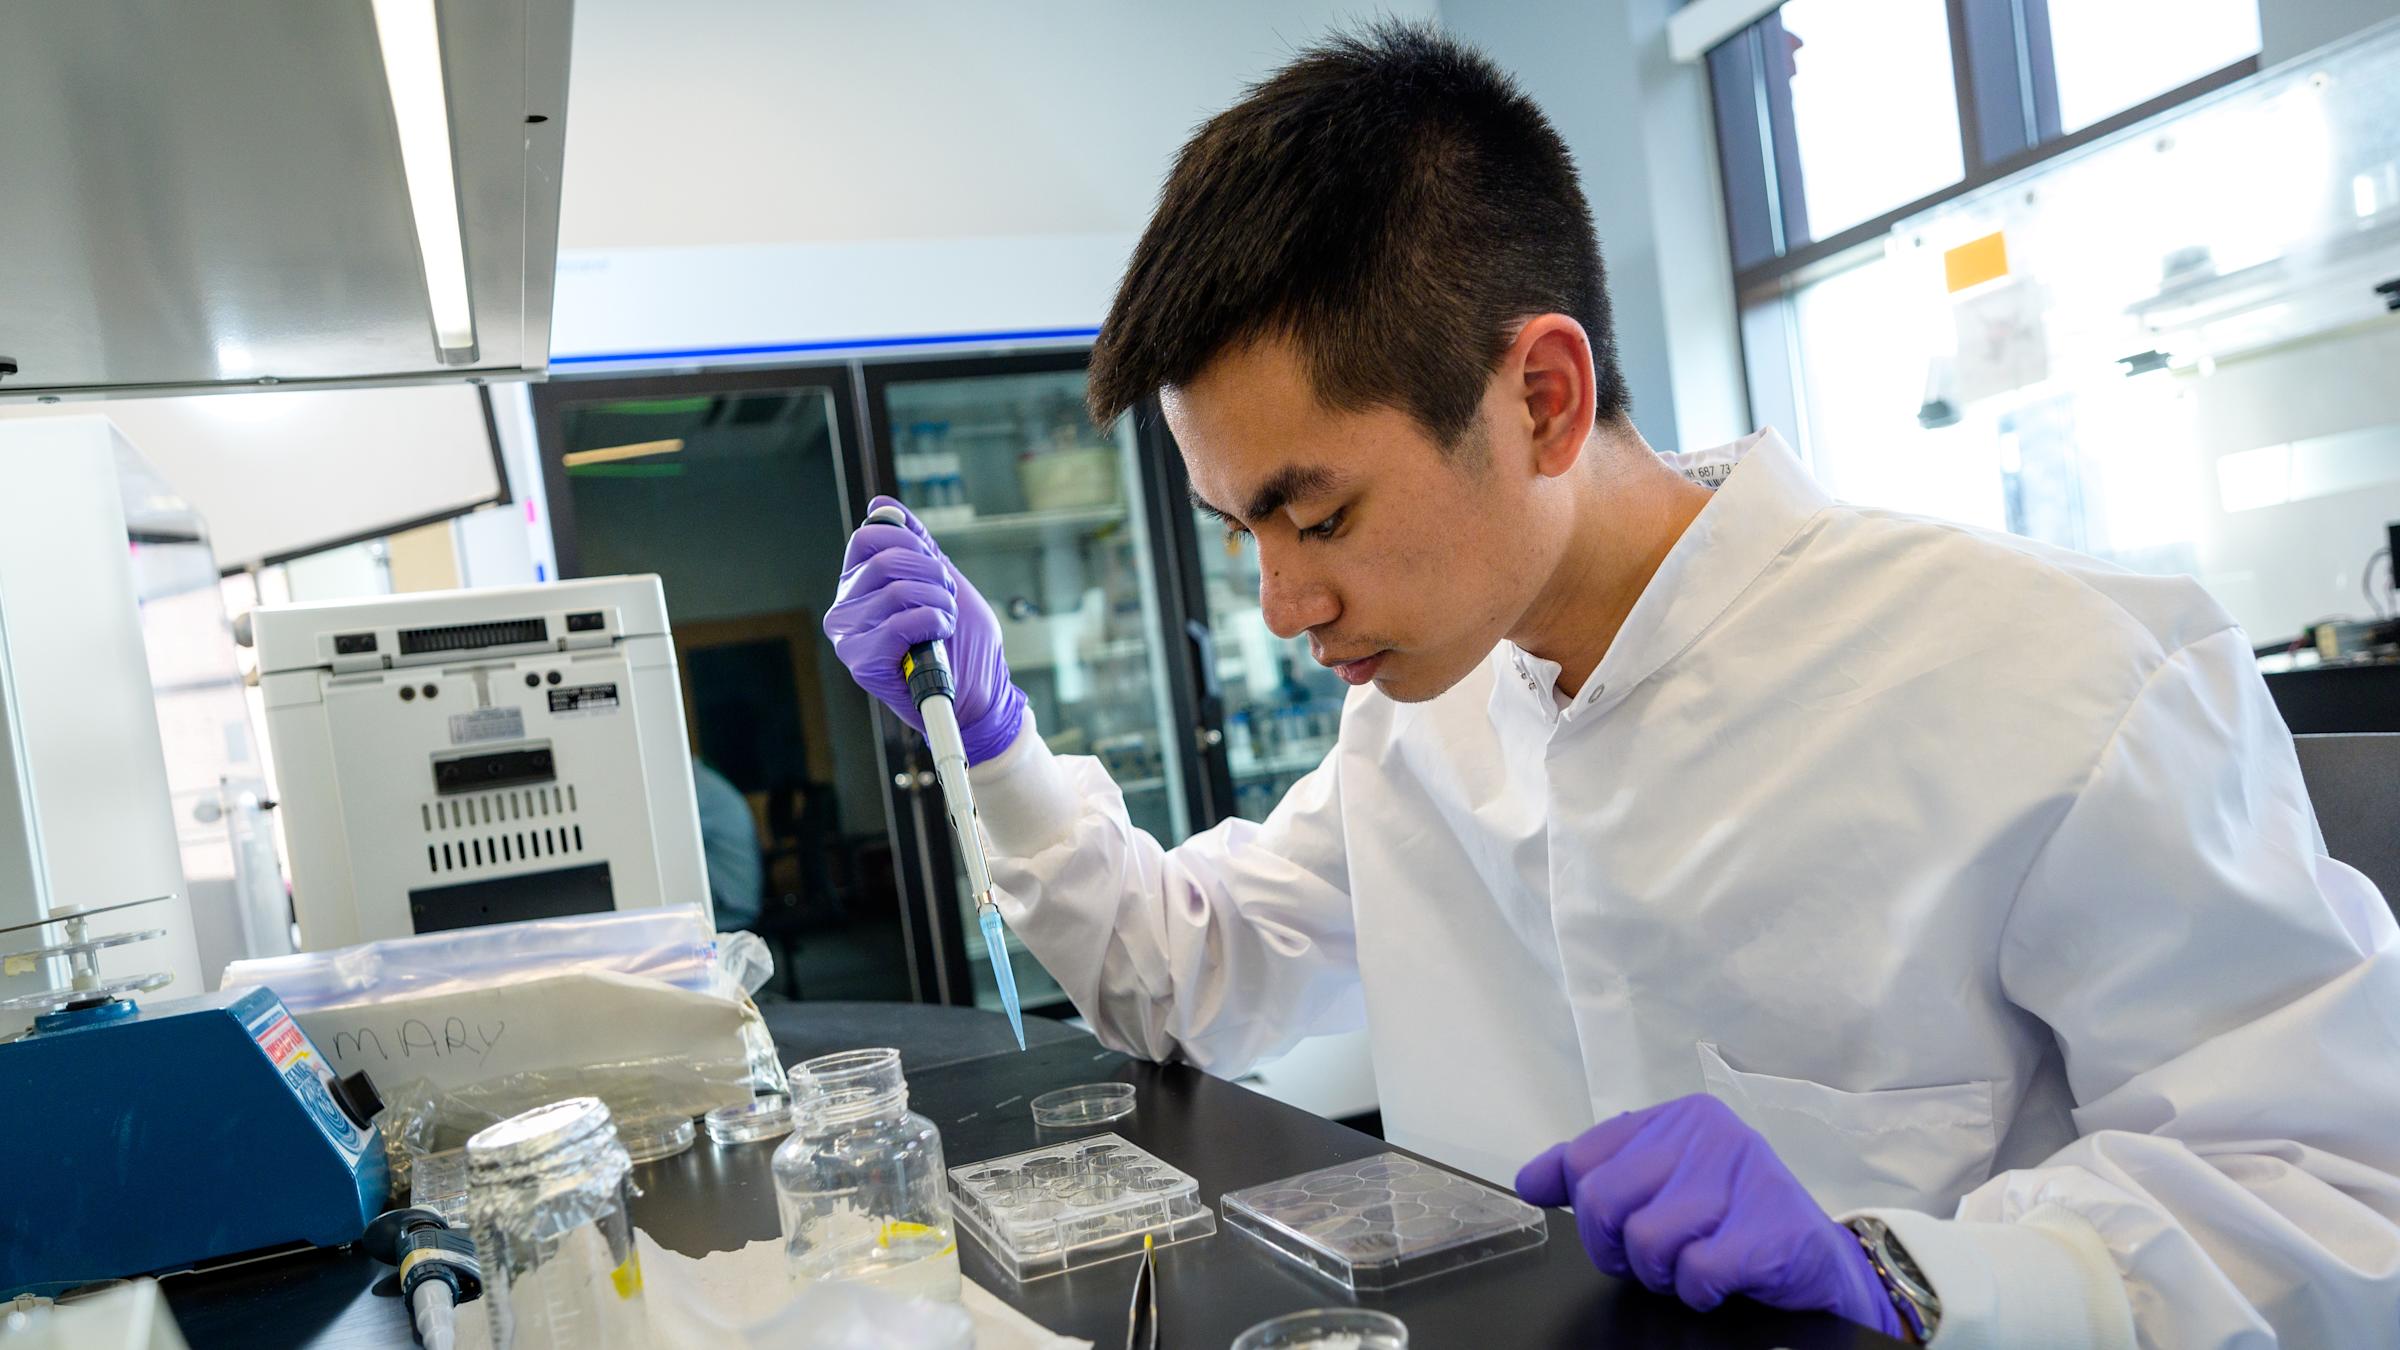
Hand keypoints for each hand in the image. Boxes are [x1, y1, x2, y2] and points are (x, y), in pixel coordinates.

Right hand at [823, 497, 1027, 764]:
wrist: (979, 698)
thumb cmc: (963, 643)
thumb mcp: (943, 581)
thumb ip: (915, 544)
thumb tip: (882, 504)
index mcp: (859, 585)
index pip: (867, 538)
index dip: (910, 542)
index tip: (935, 565)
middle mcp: (845, 609)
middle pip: (883, 560)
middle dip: (932, 573)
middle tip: (949, 599)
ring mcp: (849, 637)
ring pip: (896, 589)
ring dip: (939, 602)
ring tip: (947, 622)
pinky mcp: (861, 662)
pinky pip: (900, 622)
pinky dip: (933, 622)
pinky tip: (939, 638)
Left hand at [1515, 1094, 1901, 1336]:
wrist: (1823, 1269)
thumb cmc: (1737, 1224)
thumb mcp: (1665, 1185)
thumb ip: (1598, 1173)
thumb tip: (1530, 1179)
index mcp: (1679, 1118)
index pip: (1585, 1158)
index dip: (1588, 1210)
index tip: (1614, 1228)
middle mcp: (1710, 1134)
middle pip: (1603, 1200)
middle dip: (1618, 1249)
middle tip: (1655, 1258)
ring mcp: (1742, 1177)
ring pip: (1645, 1240)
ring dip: (1663, 1272)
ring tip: (1695, 1263)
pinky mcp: (1767, 1230)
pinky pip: (1695, 1272)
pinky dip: (1700, 1290)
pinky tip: (1722, 1280)